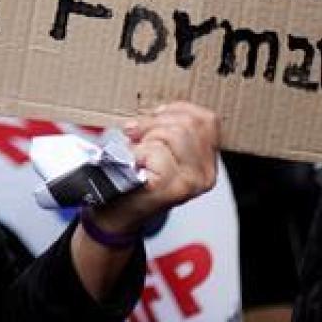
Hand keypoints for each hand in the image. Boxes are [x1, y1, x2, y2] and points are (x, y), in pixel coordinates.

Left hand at [92, 102, 219, 233]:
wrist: (115, 213)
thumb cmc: (133, 178)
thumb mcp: (159, 147)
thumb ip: (169, 127)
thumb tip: (160, 109)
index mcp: (206, 161)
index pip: (207, 119)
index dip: (176, 110)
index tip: (154, 118)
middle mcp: (205, 174)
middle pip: (189, 123)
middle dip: (156, 123)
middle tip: (137, 136)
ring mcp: (191, 183)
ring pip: (174, 133)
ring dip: (146, 137)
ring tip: (137, 152)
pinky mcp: (171, 189)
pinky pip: (156, 151)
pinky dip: (138, 151)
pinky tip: (133, 164)